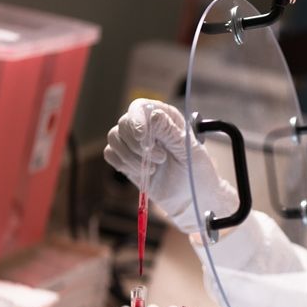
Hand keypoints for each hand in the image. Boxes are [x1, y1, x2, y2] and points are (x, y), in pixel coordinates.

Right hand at [104, 98, 237, 233]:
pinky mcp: (126, 159)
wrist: (190, 199)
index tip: (143, 138)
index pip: (141, 107)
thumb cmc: (195, 172)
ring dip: (131, 156)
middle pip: (124, 123)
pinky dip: (123, 164)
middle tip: (160, 159)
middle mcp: (147, 125)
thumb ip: (171, 133)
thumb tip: (153, 115)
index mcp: (165, 117)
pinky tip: (142, 172)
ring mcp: (134, 142)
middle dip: (137, 144)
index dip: (137, 120)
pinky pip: (110, 154)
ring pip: (114, 138)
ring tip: (154, 168)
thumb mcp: (189, 152)